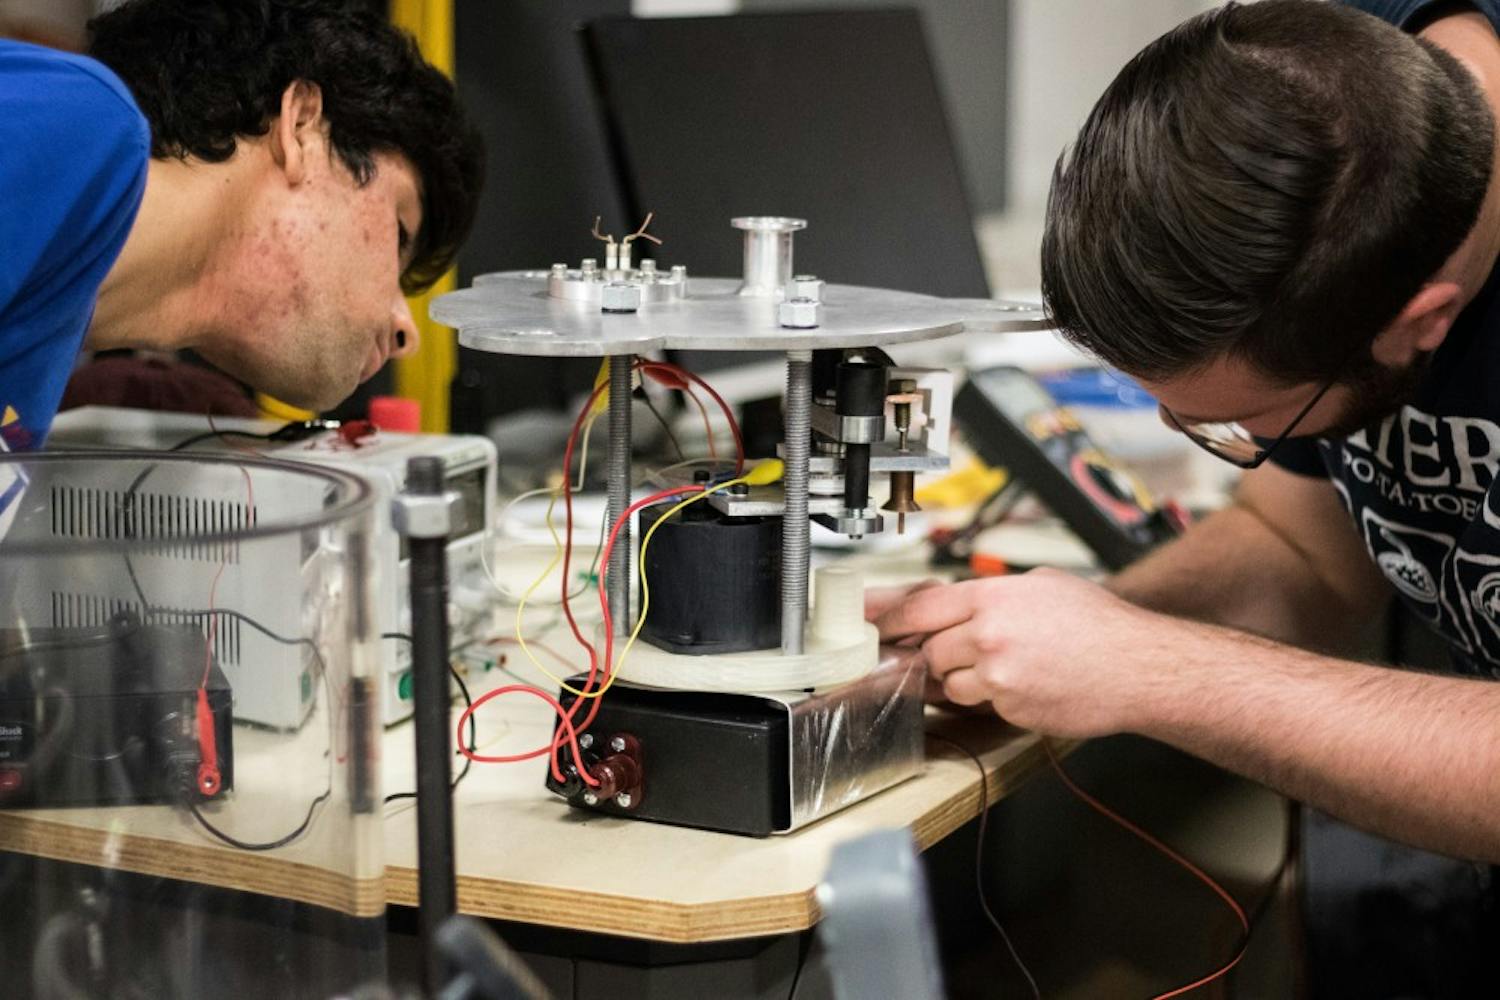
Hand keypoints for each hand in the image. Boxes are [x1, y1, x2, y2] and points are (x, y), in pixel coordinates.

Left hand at [872, 568, 1165, 737]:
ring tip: (1006, 667)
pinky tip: (1024, 685)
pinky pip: (980, 705)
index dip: (888, 618)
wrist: (1140, 667)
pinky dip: (990, 699)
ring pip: (950, 682)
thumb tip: (951, 603)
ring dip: (964, 679)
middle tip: (965, 652)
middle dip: (939, 654)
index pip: (919, 607)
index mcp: (993, 596)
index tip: (868, 624)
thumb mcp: (1041, 586)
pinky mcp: (1009, 708)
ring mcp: (997, 675)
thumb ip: (991, 594)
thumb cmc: (1099, 625)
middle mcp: (989, 633)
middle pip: (929, 650)